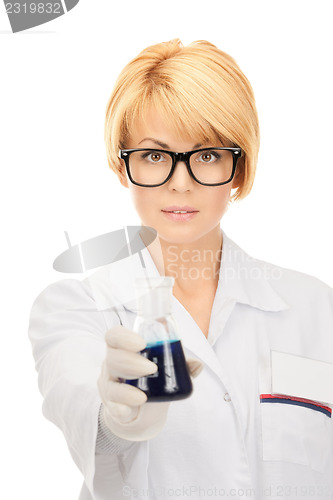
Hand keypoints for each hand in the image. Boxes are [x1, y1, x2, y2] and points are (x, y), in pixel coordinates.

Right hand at [97, 325, 202, 440]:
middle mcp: (113, 365)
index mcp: (125, 349)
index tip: (142, 343)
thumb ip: (182, 365)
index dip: (124, 337)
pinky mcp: (112, 406)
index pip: (115, 336)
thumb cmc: (152, 381)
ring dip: (126, 389)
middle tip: (152, 368)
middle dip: (131, 362)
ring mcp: (110, 386)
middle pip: (112, 357)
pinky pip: (112, 407)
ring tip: (143, 396)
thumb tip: (197, 364)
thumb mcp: (167, 370)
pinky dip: (120, 408)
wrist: (141, 412)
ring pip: (110, 383)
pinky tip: (127, 410)